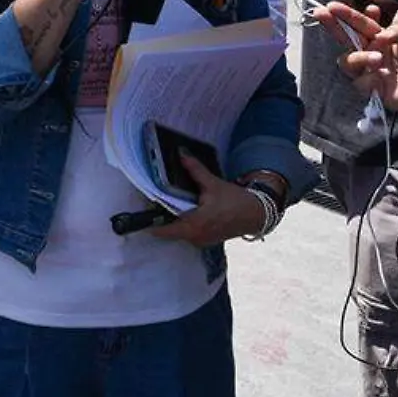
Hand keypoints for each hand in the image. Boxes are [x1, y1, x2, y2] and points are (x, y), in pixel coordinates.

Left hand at [149, 155, 266, 247]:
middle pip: (168, 230)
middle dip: (161, 217)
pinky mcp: (205, 240)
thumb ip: (195, 170)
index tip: (142, 210)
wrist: (255, 214)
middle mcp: (195, 237)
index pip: (163, 230)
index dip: (150, 221)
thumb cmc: (235, 201)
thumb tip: (181, 155)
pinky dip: (184, 223)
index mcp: (193, 225)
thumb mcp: (213, 184)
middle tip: (154, 201)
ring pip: (178, 231)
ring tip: (169, 203)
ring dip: (173, 220)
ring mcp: (200, 240)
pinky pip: (188, 233)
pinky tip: (186, 210)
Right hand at [315, 5, 397, 124]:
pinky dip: (368, 78)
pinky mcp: (372, 88)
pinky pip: (359, 82)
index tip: (335, 6)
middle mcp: (372, 51)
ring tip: (379, 58)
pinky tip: (382, 77)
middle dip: (333, 24)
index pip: (361, 23)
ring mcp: (370, 70)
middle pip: (346, 38)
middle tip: (322, 12)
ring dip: (359, 57)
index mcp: (382, 37)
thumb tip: (380, 35)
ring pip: (348, 61)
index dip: (348, 14)